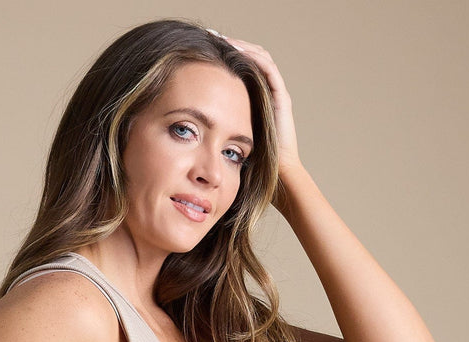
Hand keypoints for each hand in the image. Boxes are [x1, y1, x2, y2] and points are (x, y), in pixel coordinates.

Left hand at [207, 29, 302, 180]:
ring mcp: (275, 94)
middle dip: (229, 46)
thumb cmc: (252, 165)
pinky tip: (236, 51)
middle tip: (209, 37)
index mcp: (253, 100)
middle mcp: (265, 93)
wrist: (276, 176)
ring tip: (220, 40)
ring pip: (258, 58)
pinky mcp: (281, 97)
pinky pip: (267, 68)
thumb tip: (187, 124)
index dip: (223, 58)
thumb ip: (215, 126)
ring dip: (239, 47)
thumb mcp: (226, 139)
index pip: (239, 70)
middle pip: (248, 59)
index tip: (201, 51)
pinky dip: (252, 57)